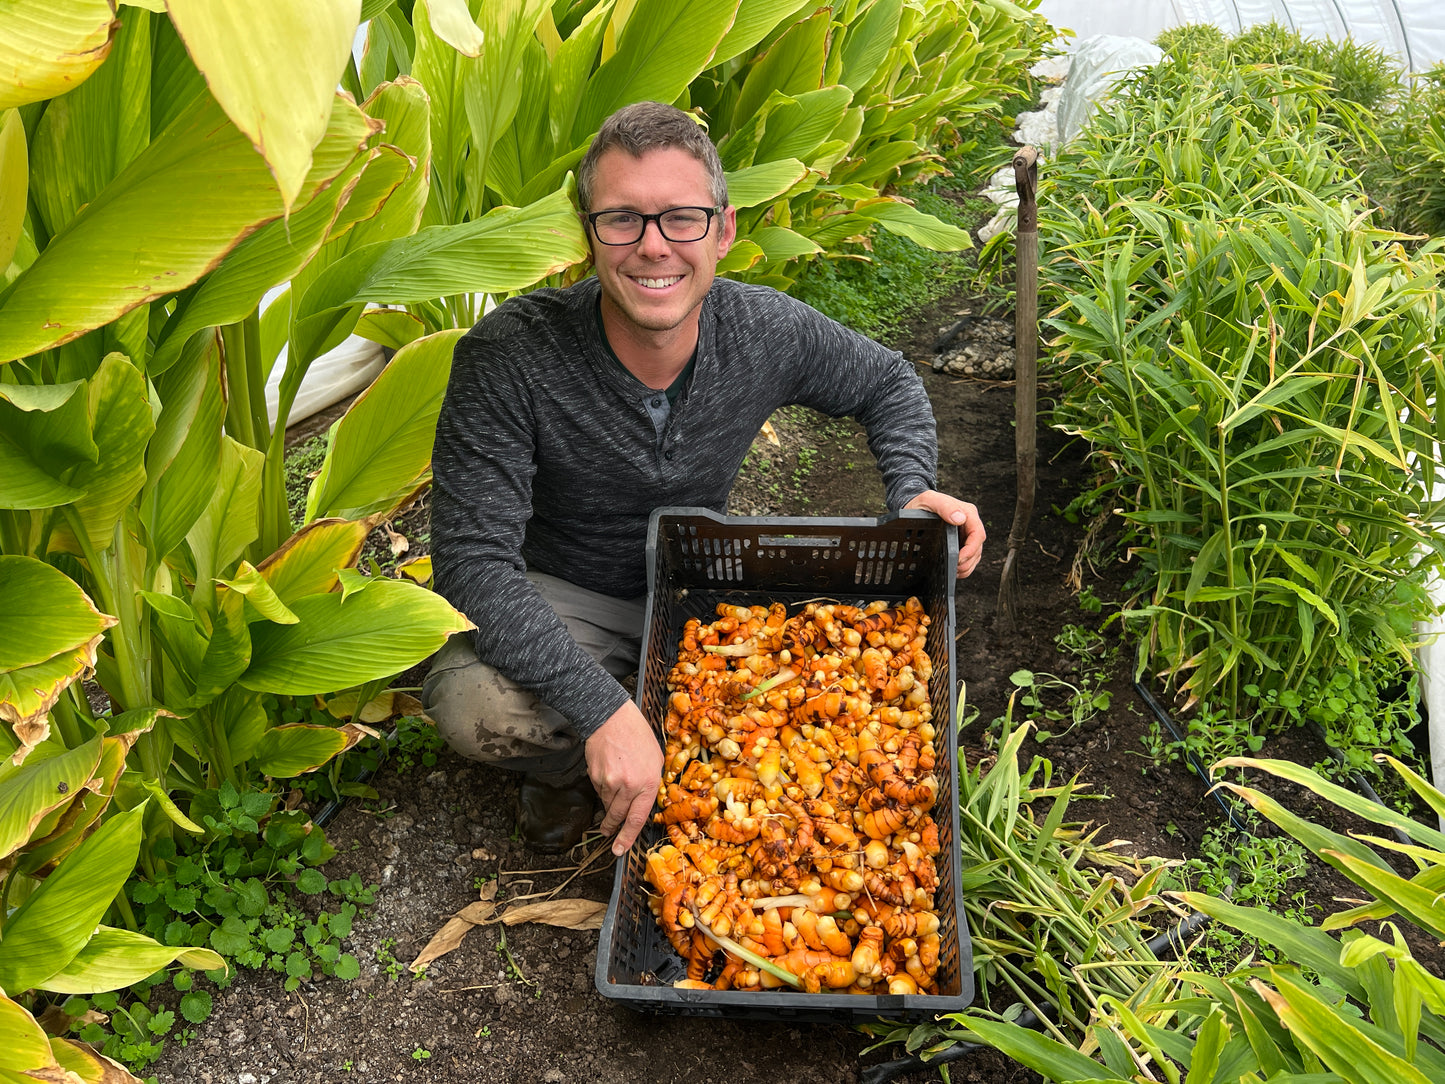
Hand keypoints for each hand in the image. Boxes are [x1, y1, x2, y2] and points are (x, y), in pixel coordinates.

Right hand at [585, 699, 663, 855]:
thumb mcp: (655, 759)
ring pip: (607, 803)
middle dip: (612, 827)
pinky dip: (603, 787)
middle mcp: (629, 785)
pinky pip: (599, 791)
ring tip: (614, 783)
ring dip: (610, 801)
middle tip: (608, 834)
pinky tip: (608, 772)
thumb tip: (643, 803)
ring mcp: (610, 781)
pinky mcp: (595, 776)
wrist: (611, 718)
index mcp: (648, 782)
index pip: (637, 818)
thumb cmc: (637, 736)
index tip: (620, 849)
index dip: (627, 837)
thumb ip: (651, 784)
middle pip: (618, 815)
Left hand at [905, 489, 985, 577]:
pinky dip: (962, 566)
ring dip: (966, 566)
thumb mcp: (931, 500)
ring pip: (974, 555)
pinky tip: (953, 569)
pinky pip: (967, 558)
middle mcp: (969, 524)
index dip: (971, 549)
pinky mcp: (960, 542)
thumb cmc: (924, 502)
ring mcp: (966, 534)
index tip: (959, 559)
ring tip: (953, 571)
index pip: (978, 534)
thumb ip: (946, 507)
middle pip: (977, 547)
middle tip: (954, 568)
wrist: (915, 506)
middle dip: (968, 561)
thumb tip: (959, 518)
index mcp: (968, 513)